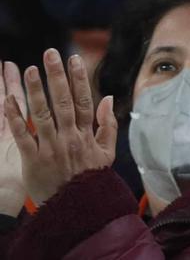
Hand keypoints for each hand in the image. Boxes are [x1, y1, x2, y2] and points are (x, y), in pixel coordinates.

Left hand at [2, 52, 115, 207]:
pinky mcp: (32, 160)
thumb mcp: (106, 152)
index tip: (75, 59)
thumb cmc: (89, 178)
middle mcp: (69, 137)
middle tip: (50, 54)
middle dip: (57, 76)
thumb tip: (108, 98)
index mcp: (87, 134)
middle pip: (64, 102)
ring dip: (36, 91)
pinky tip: (9, 101)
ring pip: (43, 115)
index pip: (85, 100)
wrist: (75, 207)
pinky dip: (15, 118)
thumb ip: (107, 124)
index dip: (79, 79)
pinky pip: (22, 136)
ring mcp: (50, 148)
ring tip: (31, 70)